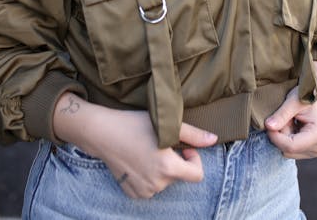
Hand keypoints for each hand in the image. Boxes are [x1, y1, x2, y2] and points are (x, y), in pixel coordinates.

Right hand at [53, 93, 216, 198]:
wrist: (103, 133)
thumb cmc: (134, 124)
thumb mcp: (166, 125)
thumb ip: (193, 134)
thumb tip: (214, 139)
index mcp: (168, 169)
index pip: (197, 175)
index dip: (194, 160)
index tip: (184, 147)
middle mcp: (157, 185)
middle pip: (178, 176)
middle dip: (175, 161)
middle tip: (160, 143)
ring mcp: (144, 191)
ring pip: (163, 181)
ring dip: (161, 168)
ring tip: (146, 150)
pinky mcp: (132, 193)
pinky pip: (149, 187)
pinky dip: (148, 176)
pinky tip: (137, 160)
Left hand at [264, 84, 316, 159]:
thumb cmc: (306, 94)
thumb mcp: (293, 101)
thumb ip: (281, 115)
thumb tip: (268, 127)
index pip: (291, 146)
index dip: (275, 137)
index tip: (267, 123)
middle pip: (289, 150)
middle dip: (280, 135)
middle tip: (284, 117)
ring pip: (288, 151)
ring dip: (283, 136)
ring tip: (290, 120)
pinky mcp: (311, 150)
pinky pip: (291, 149)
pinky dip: (287, 137)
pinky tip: (293, 125)